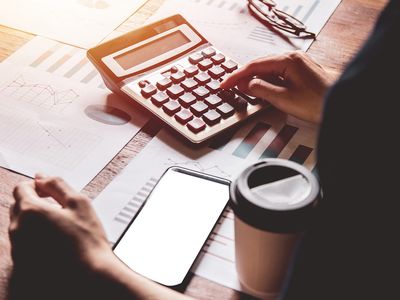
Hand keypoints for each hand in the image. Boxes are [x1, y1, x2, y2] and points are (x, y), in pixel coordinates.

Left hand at [8, 176, 191, 299]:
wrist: (89, 274)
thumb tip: (42, 177)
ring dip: (36, 220)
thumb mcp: (79, 203)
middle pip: (19, 205)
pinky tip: (56, 241)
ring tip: (60, 227)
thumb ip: (57, 184)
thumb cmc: (87, 241)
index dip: (37, 186)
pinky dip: (36, 237)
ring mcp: (19, 247)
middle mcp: (18, 229)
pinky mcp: (22, 261)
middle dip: (35, 202)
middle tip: (59, 209)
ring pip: (21, 224)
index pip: (21, 188)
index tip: (50, 192)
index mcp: (30, 211)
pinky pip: (24, 241)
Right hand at [221, 51, 333, 123]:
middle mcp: (293, 59)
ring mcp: (298, 65)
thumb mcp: (283, 99)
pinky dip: (265, 81)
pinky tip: (259, 88)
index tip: (224, 83)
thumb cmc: (319, 103)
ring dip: (254, 79)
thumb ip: (261, 89)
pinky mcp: (300, 73)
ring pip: (268, 70)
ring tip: (240, 88)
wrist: (341, 106)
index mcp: (288, 61)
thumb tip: (246, 84)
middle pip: (260, 65)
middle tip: (228, 86)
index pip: (254, 66)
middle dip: (243, 76)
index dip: (236, 76)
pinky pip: (277, 74)